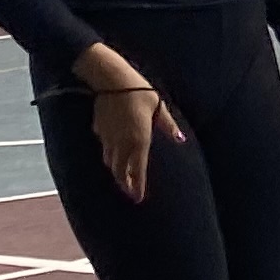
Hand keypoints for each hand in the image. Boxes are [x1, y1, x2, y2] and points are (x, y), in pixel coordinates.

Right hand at [74, 42, 180, 205]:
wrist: (111, 80)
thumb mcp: (159, 107)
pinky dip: (109, 155)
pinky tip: (113, 155)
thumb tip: (181, 140)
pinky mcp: (98, 130)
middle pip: (121, 170)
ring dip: (117, 171)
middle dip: (125, 184)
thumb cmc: (140, 92)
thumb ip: (169, 126)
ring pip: (110, 162)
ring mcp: (107, 137)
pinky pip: (104, 148)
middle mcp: (122, 143)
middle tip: (130, 193)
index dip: (138, 186)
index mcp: (139, 139)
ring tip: (122, 178)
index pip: (138, 170)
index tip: (138, 198)